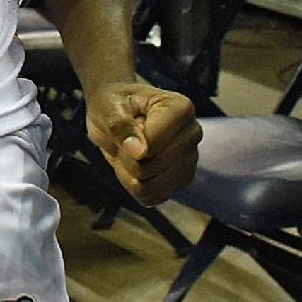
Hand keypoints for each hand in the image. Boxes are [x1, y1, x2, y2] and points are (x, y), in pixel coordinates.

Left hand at [87, 83, 200, 207]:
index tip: (127, 125)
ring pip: (152, 187)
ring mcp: (190, 158)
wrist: (119, 111)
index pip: (153, 145)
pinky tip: (136, 166)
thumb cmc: (117, 103)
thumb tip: (139, 152)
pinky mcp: (182, 179)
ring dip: (131, 174)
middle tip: (127, 139)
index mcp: (181, 109)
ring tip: (132, 151)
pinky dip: (137, 186)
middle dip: (129, 159)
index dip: (130, 144)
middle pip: (152, 168)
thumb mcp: (109, 107)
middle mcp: (192, 133)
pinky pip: (153, 198)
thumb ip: (122, 127)